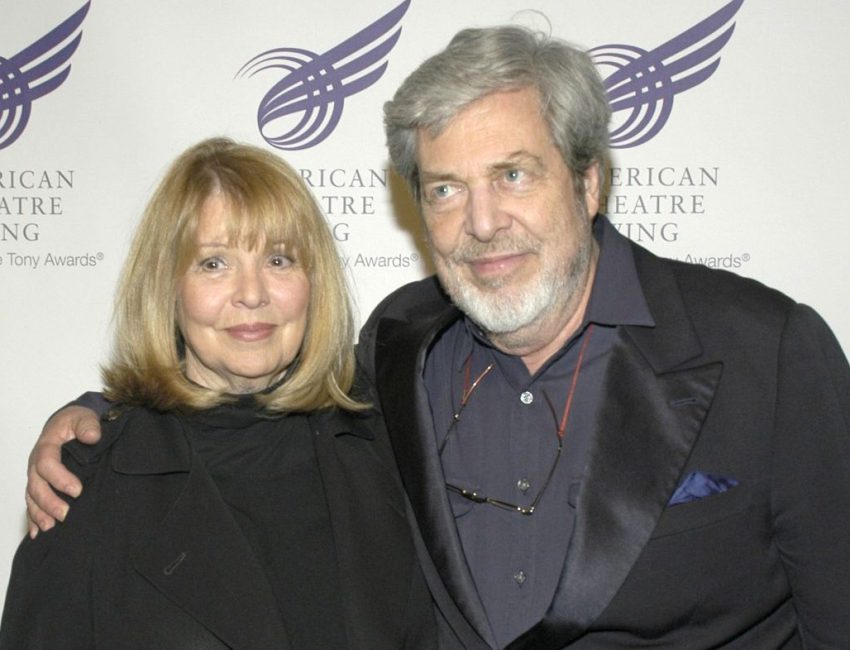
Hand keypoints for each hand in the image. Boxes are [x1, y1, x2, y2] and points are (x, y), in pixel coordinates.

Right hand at [26, 406, 101, 537]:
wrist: (69, 423)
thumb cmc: (76, 421)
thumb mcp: (84, 416)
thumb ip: (88, 425)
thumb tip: (92, 436)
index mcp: (47, 445)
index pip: (47, 463)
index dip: (59, 478)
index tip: (77, 490)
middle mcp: (36, 462)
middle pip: (36, 484)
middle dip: (49, 501)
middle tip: (65, 514)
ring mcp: (36, 475)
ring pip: (32, 496)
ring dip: (39, 513)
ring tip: (50, 527)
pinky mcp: (40, 483)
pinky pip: (32, 502)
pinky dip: (33, 518)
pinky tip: (37, 532)